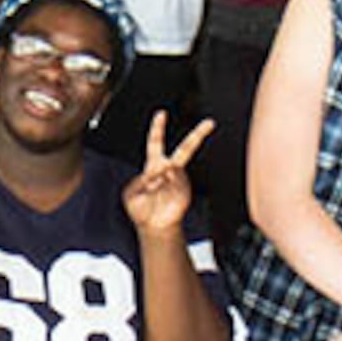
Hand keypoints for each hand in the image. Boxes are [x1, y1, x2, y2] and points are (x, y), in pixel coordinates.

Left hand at [122, 110, 212, 239]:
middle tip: (210, 122)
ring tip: (154, 190)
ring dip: (163, 178)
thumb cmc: (141, 209)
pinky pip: (177, 185)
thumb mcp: (131, 194)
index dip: (158, 128)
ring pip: (175, 170)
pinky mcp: (185, 192)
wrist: (154, 227)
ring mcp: (180, 180)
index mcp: (153, 166)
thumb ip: (139, 183)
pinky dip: (167, 189)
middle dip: (198, 135)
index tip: (161, 113)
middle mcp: (169, 170)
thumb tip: (155, 177)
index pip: (155, 142)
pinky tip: (162, 195)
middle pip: (186, 148)